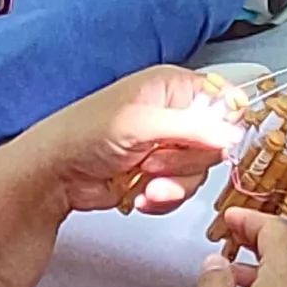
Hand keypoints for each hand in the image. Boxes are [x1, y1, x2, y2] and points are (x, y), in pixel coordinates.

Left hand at [21, 66, 244, 214]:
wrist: (55, 174)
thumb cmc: (85, 134)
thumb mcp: (140, 124)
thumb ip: (191, 129)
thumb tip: (232, 134)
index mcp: (172, 87)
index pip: (222, 100)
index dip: (223, 124)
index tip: (211, 143)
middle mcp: (174, 114)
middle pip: (214, 142)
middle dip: (186, 161)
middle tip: (154, 160)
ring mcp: (167, 147)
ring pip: (199, 172)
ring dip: (173, 183)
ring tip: (143, 178)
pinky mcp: (158, 176)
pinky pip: (182, 191)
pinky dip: (163, 198)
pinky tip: (140, 195)